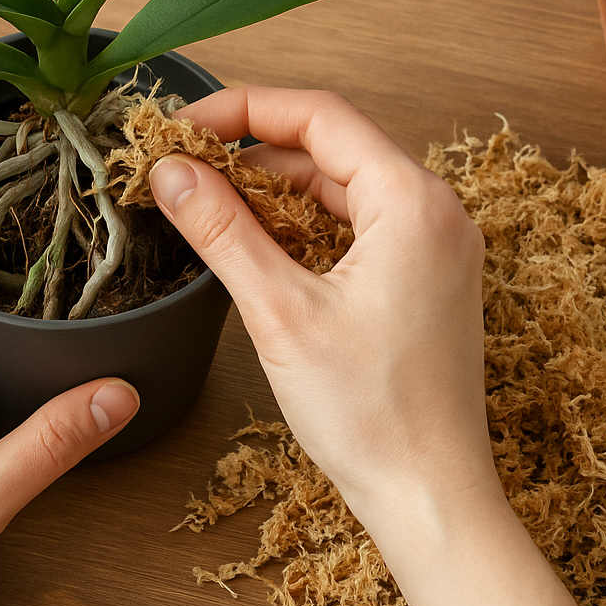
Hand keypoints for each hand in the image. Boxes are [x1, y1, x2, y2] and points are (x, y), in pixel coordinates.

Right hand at [150, 88, 605, 605]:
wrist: (430, 495)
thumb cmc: (370, 413)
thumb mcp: (279, 313)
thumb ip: (223, 231)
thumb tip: (171, 172)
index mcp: (412, 202)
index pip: (319, 116)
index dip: (242, 109)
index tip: (181, 125)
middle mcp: (434, 212)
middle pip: (331, 147)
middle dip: (252, 150)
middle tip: (181, 166)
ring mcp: (435, 248)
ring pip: (342, 188)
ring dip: (275, 189)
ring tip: (204, 203)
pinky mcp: (424, 281)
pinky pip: (357, 228)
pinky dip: (304, 226)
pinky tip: (255, 243)